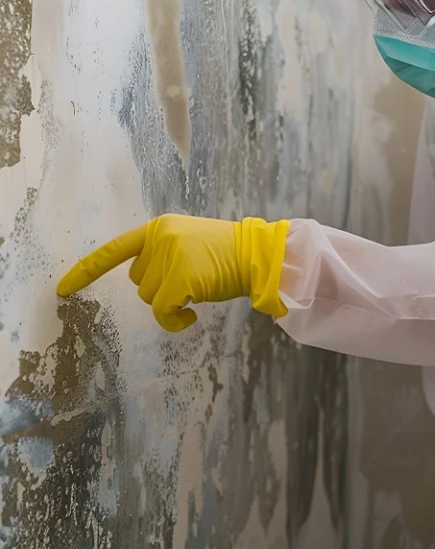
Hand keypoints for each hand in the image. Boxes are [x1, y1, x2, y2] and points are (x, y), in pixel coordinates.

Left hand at [57, 214, 290, 331]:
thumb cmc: (227, 254)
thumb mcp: (190, 243)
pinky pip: (163, 312)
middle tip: (194, 279)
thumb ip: (163, 254)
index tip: (62, 290)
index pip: (114, 250)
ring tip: (200, 288)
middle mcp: (160, 237)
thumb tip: (146, 286)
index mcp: (160, 227)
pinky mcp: (181, 277)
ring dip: (171, 303)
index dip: (87, 271)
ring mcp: (170, 256)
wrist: (257, 255)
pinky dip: (175, 320)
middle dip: (161, 288)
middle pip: (138, 282)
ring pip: (149, 298)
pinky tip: (193, 316)